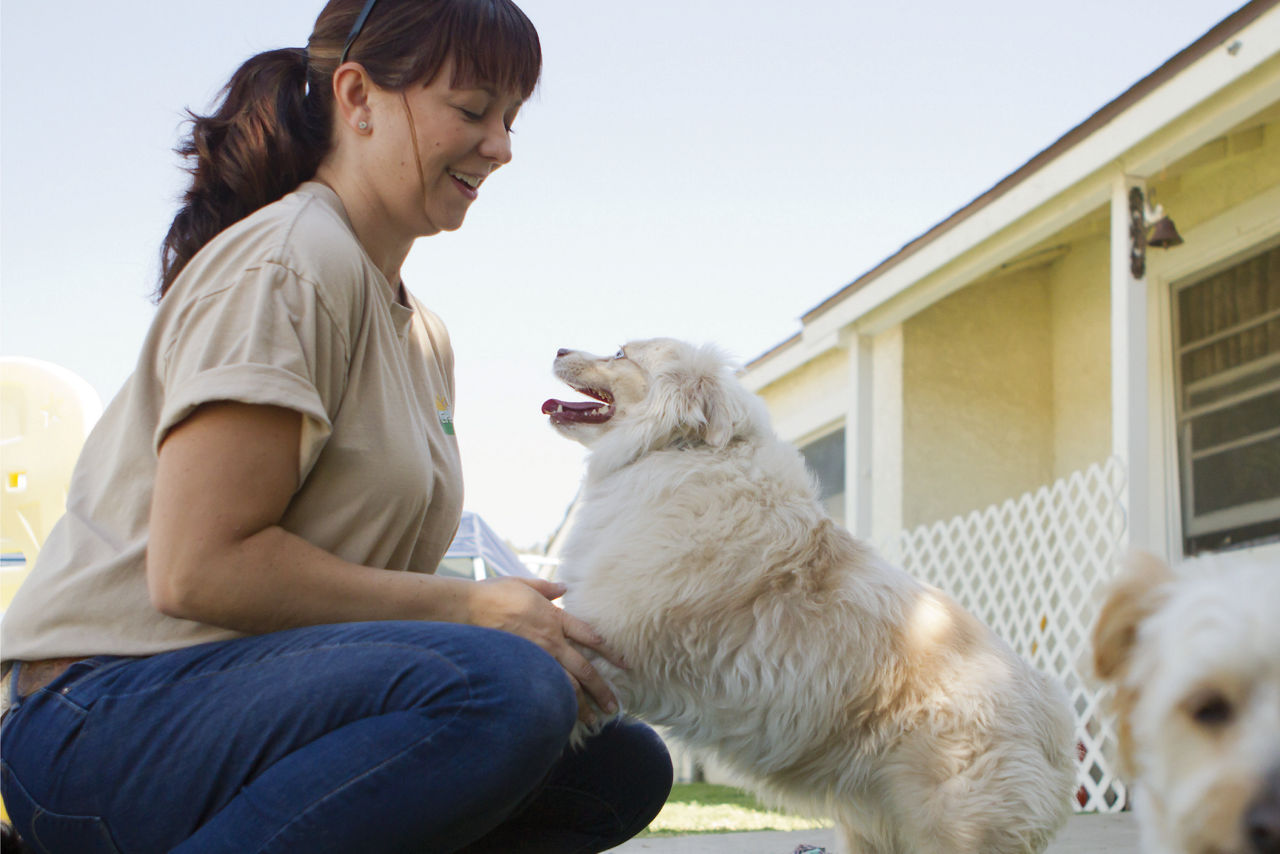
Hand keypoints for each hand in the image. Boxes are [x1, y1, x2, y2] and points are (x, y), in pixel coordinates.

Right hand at [469, 577, 621, 724]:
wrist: (465, 608)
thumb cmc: (492, 593)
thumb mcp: (524, 583)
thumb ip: (547, 588)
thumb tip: (563, 587)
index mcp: (554, 618)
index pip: (591, 637)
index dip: (610, 652)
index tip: (625, 664)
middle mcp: (550, 640)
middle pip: (584, 669)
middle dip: (602, 689)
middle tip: (614, 705)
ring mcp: (535, 657)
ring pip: (565, 686)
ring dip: (581, 705)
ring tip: (593, 720)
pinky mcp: (518, 670)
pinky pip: (541, 691)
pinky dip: (554, 706)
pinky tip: (561, 719)